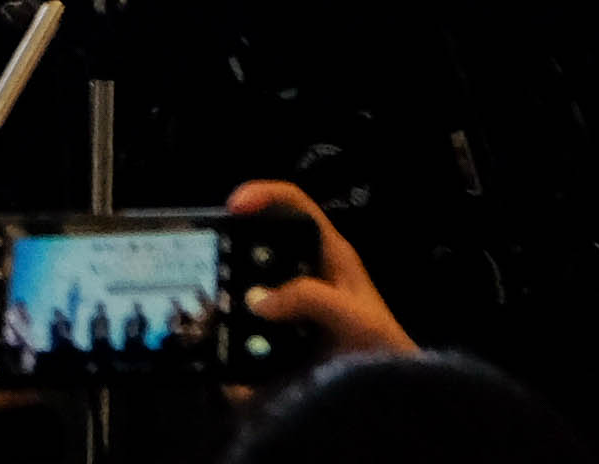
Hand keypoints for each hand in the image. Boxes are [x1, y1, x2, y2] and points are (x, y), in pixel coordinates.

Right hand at [226, 180, 412, 364]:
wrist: (387, 403)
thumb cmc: (382, 353)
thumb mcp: (357, 318)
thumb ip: (310, 298)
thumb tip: (255, 300)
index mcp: (327, 255)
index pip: (293, 205)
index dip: (263, 195)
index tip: (234, 208)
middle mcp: (301, 272)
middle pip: (257, 241)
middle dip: (232, 247)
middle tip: (213, 263)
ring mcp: (284, 303)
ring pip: (241, 282)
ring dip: (225, 292)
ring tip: (211, 304)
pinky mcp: (270, 334)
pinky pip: (237, 325)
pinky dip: (224, 329)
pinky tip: (217, 339)